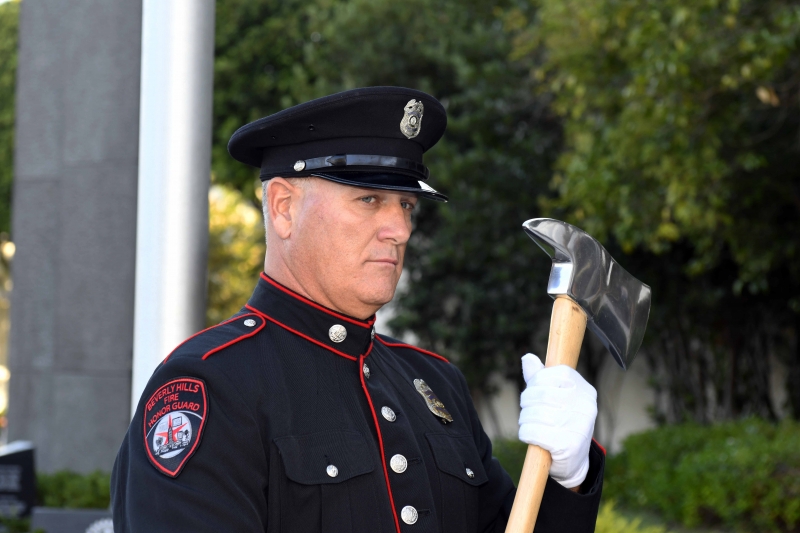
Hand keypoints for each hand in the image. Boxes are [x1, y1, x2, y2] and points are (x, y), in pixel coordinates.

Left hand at [517, 353, 596, 488]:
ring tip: (528, 424)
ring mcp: (579, 426)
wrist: (575, 462)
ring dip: (525, 420)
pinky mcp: (568, 445)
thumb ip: (540, 378)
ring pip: (535, 414)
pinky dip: (526, 434)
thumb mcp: (556, 397)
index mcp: (584, 389)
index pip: (551, 374)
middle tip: (527, 411)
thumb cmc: (562, 423)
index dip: (535, 383)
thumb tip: (528, 358)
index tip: (532, 392)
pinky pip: (534, 432)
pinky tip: (530, 436)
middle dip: (526, 402)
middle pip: (541, 394)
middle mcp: (586, 405)